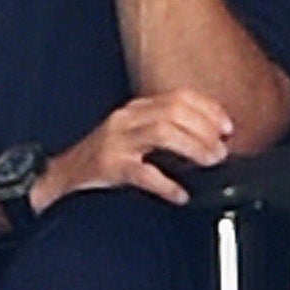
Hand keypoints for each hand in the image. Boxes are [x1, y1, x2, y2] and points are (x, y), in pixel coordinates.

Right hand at [35, 89, 234, 209]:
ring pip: (163, 133)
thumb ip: (166, 131)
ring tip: (209, 162)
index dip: (209, 109)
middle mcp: (127, 119)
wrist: (61, 175)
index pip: (179, 96)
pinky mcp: (108, 166)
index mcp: (136, 109)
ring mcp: (116, 141)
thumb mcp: (135, 135)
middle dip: (206, 129)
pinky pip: (143, 173)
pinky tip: (180, 193)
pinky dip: (167, 184)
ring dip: (194, 147)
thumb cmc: (104, 158)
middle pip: (175, 111)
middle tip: (221, 149)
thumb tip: (209, 139)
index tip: (228, 126)